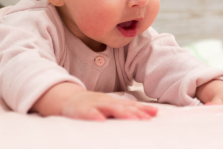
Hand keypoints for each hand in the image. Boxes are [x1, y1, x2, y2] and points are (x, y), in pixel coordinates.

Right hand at [31, 82, 157, 120]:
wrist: (66, 99)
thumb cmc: (91, 106)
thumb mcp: (109, 106)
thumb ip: (125, 109)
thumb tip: (147, 114)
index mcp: (112, 102)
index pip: (130, 105)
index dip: (142, 109)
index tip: (155, 113)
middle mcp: (105, 102)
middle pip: (123, 107)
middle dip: (135, 113)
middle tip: (147, 119)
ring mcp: (93, 105)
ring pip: (108, 108)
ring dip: (120, 113)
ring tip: (131, 119)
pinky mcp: (81, 110)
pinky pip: (88, 114)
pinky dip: (94, 117)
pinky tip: (100, 121)